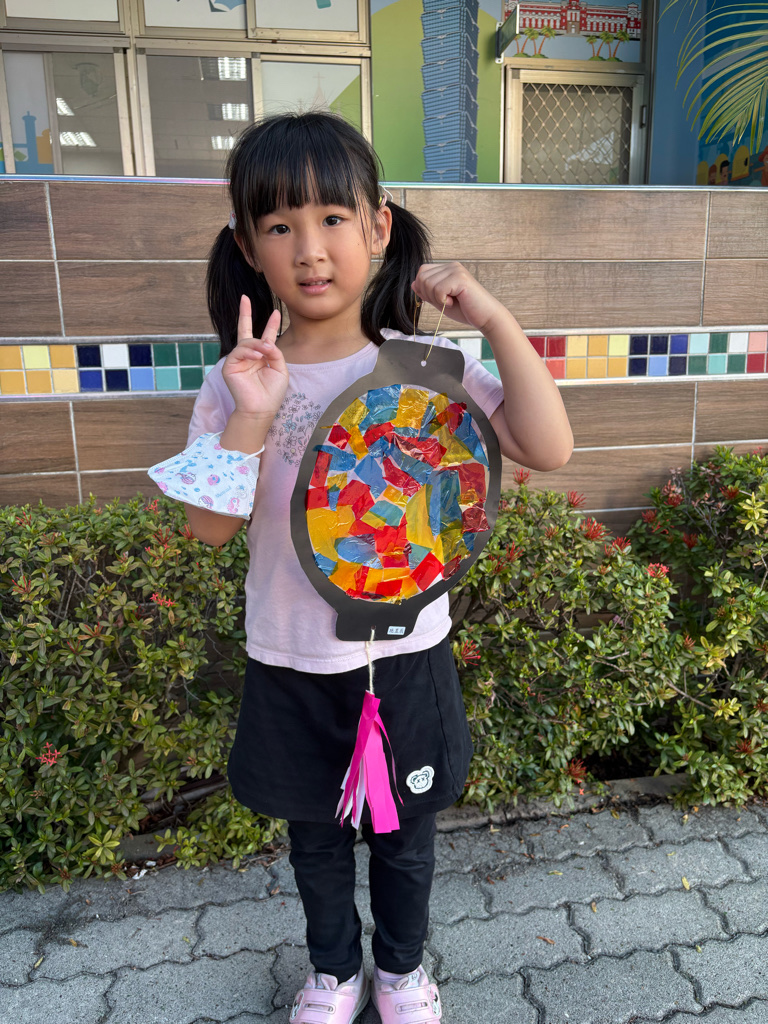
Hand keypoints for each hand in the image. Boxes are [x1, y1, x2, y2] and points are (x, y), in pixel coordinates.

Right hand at [221, 297, 288, 418]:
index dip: (271, 325)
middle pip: (245, 331)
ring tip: (266, 352)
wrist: (261, 409)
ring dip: (258, 344)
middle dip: (244, 314)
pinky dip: (250, 352)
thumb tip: (266, 341)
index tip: (277, 313)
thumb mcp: (280, 370)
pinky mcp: (229, 366)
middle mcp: (249, 356)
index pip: (266, 337)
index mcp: (262, 357)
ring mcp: (238, 360)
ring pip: (246, 342)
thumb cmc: (272, 393)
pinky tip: (258, 357)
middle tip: (244, 298)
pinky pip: (239, 352)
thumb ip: (276, 352)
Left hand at [411, 262, 505, 333]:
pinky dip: (442, 301)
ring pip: (428, 283)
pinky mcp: (460, 278)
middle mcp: (452, 266)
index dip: (423, 289)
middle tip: (444, 302)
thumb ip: (428, 292)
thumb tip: (413, 284)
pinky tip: (454, 302)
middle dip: (428, 294)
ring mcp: (456, 270)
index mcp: (447, 269)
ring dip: (436, 299)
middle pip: (422, 277)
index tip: (438, 299)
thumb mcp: (441, 301)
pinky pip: (438, 290)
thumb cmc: (465, 310)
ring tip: (450, 302)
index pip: (422, 272)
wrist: (485, 318)